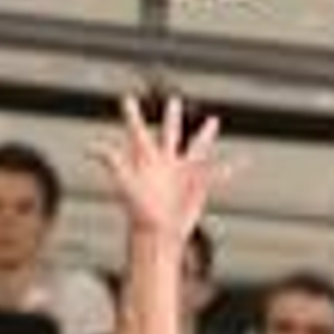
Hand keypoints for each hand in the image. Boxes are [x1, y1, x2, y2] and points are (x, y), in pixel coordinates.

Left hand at [95, 94, 223, 246]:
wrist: (158, 234)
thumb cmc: (139, 211)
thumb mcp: (125, 182)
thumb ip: (112, 161)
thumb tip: (91, 148)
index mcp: (147, 158)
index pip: (138, 130)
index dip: (131, 115)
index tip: (126, 99)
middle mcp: (165, 162)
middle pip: (170, 133)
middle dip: (172, 118)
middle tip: (174, 101)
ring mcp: (182, 173)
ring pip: (197, 147)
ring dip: (206, 135)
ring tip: (213, 122)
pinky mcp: (197, 185)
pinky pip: (217, 173)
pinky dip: (230, 168)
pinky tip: (243, 162)